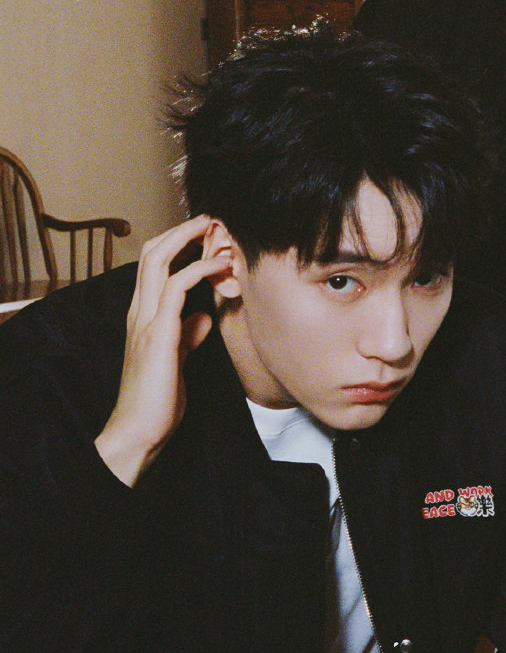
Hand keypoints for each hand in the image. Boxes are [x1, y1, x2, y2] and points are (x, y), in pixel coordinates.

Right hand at [94, 217, 229, 485]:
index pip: (152, 264)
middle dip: (181, 230)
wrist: (138, 433)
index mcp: (143, 315)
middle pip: (152, 252)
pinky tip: (219, 267)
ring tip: (216, 230)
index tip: (204, 234)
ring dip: (189, 240)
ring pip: (159, 260)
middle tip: (210, 218)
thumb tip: (203, 318)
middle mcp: (139, 311)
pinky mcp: (159, 334)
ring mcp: (146, 320)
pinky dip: (199, 270)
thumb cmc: (156, 401)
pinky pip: (177, 287)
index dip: (176, 243)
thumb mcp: (177, 360)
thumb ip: (187, 336)